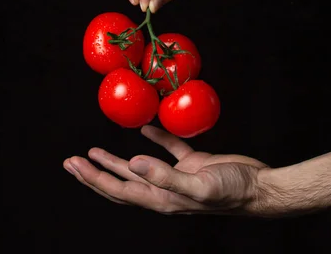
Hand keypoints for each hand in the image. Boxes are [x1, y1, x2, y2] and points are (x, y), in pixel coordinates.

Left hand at [63, 125, 271, 215]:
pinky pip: (167, 151)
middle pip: (120, 183)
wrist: (260, 188)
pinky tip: (145, 132)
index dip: (95, 177)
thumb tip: (132, 164)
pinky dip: (154, 141)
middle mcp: (164, 189)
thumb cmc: (232, 191)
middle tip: (71, 162)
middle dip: (94, 173)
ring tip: (93, 151)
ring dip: (114, 160)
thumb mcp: (198, 186)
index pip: (119, 189)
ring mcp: (177, 177)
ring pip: (138, 168)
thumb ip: (166, 177)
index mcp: (161, 198)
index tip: (75, 165)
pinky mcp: (192, 164)